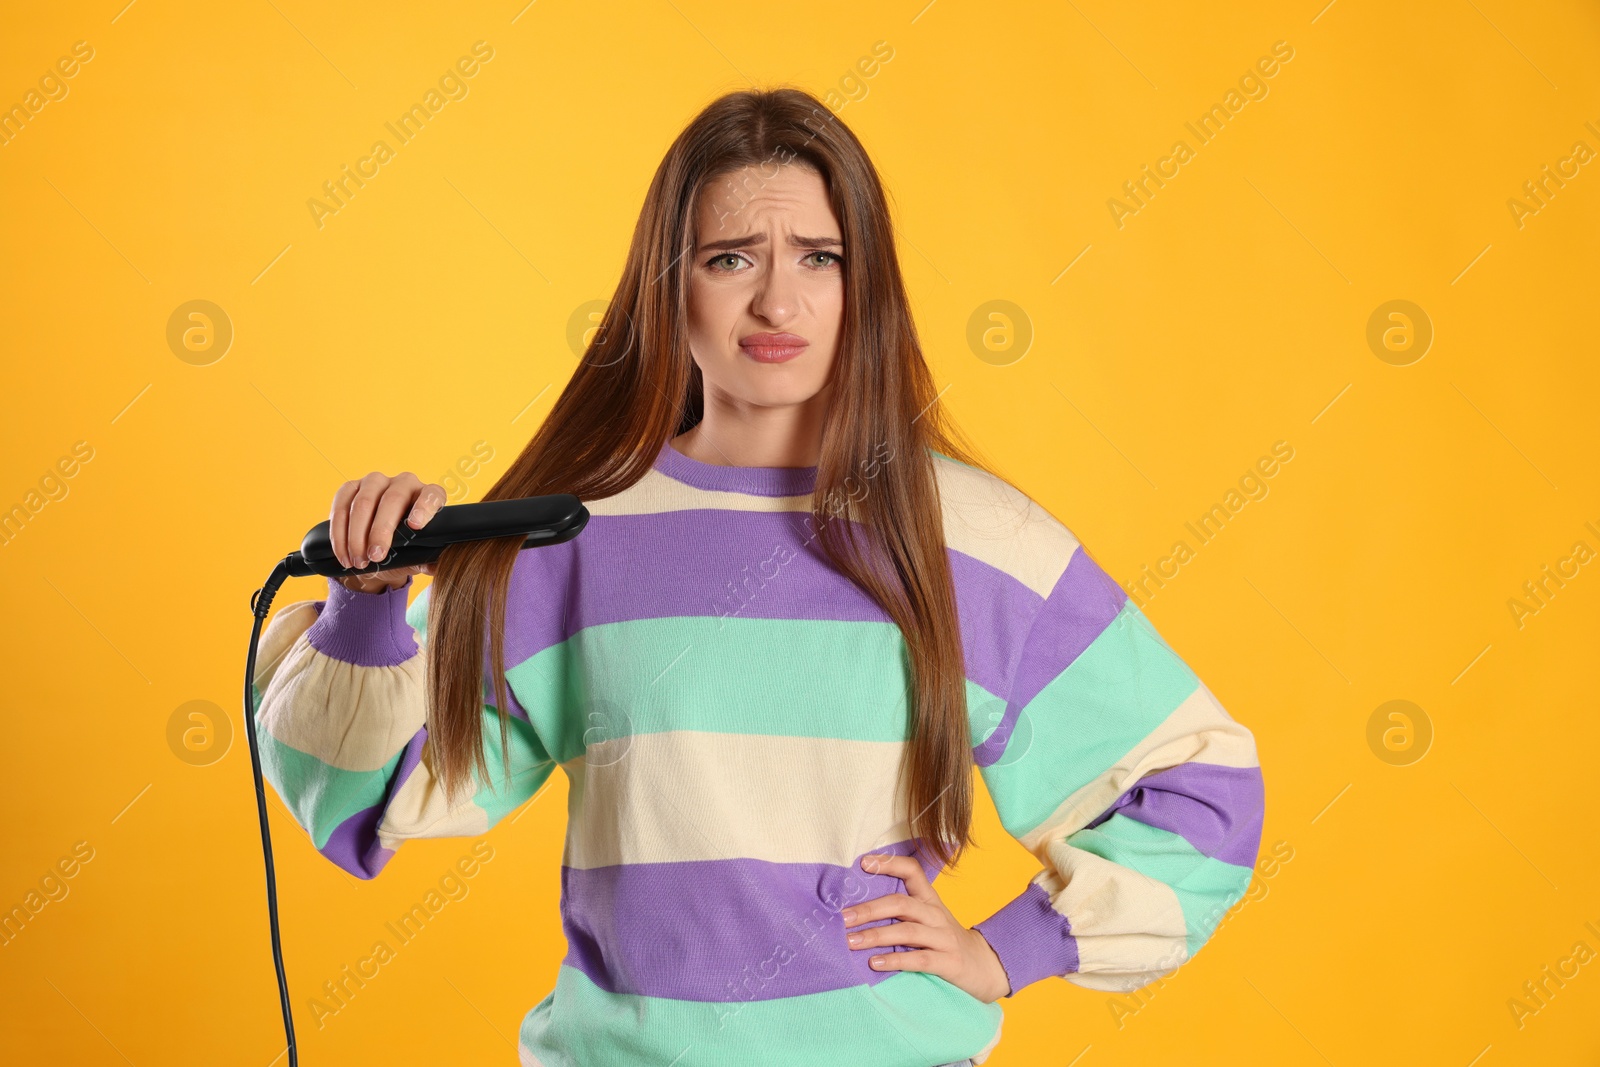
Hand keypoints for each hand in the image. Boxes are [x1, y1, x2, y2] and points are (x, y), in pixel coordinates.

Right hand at [328, 472, 447, 594]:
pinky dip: (339, 533)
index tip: (415, 525)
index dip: (424, 507)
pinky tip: (343, 553)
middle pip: (392, 499)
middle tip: (375, 556)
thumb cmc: (406, 549)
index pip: (432, 495)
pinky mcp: (351, 488)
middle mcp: (404, 483)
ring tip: (358, 561)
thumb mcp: (418, 556)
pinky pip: (341, 506)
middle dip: (381, 530)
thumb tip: (435, 567)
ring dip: (357, 535)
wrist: (379, 548)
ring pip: (363, 502)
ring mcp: (376, 482)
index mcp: (429, 496)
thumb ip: (427, 561)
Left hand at [842, 853, 1011, 1002]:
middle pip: (901, 903)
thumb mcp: (930, 919)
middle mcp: (936, 914)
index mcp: (930, 900)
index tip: (863, 863)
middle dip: (870, 909)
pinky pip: (919, 959)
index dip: (889, 863)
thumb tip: (859, 907)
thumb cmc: (946, 941)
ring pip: (906, 931)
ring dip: (875, 936)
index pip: (913, 871)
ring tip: (851, 942)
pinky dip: (895, 960)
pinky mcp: (948, 962)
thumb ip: (904, 911)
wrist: (986, 967)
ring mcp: (944, 938)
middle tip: (844, 918)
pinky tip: (874, 963)